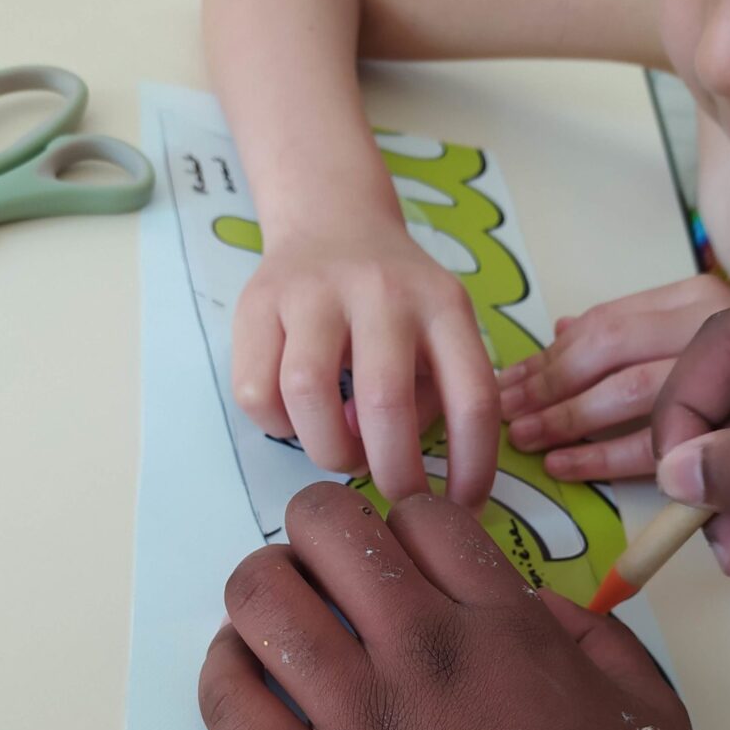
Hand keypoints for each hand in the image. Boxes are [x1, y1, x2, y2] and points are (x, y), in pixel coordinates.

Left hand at [200, 482, 716, 729]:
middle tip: (326, 554)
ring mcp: (362, 726)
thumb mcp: (647, 708)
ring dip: (264, 583)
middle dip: (319, 522)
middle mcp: (425, 657)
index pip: (421, 515)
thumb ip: (591, 631)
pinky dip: (223, 669)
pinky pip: (230, 708)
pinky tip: (245, 669)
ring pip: (265, 600)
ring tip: (281, 605)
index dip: (405, 517)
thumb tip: (527, 599)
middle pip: (328, 529)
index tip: (401, 547)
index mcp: (504, 629)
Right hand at [232, 223, 498, 510]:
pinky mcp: (256, 303)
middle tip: (396, 496)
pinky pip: (256, 392)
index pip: (473, 398)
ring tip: (341, 449)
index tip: (462, 510)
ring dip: (327, 449)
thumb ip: (430, 396)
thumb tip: (372, 451)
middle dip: (394, 473)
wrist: (331, 219)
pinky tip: (296, 415)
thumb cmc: (395, 299)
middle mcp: (382, 291)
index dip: (473, 468)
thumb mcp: (438, 331)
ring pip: (307, 397)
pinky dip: (277, 425)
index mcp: (443, 305)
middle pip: (385, 403)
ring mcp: (313, 292)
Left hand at [498, 275, 729, 479]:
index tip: (507, 382)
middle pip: (609, 353)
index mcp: (694, 296)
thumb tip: (562, 325)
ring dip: (568, 423)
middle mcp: (718, 317)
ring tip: (524, 443)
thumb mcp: (683, 341)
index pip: (604, 323)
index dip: (547, 357)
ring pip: (632, 392)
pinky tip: (563, 466)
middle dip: (548, 390)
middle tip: (505, 420)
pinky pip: (667, 438)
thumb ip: (633, 333)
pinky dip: (606, 456)